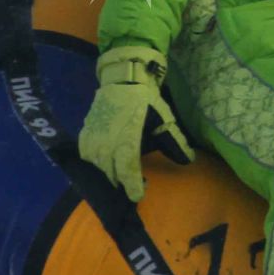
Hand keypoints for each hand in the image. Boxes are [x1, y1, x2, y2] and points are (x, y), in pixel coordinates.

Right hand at [78, 46, 193, 200]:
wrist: (122, 78)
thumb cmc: (145, 100)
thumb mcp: (163, 119)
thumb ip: (174, 141)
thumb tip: (189, 160)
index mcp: (126, 138)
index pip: (127, 169)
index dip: (132, 186)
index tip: (137, 196)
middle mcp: (106, 140)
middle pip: (112, 172)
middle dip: (123, 181)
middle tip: (135, 183)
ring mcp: (93, 136)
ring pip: (99, 165)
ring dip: (110, 172)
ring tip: (122, 172)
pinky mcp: (85, 132)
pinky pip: (87, 155)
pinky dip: (96, 162)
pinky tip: (106, 161)